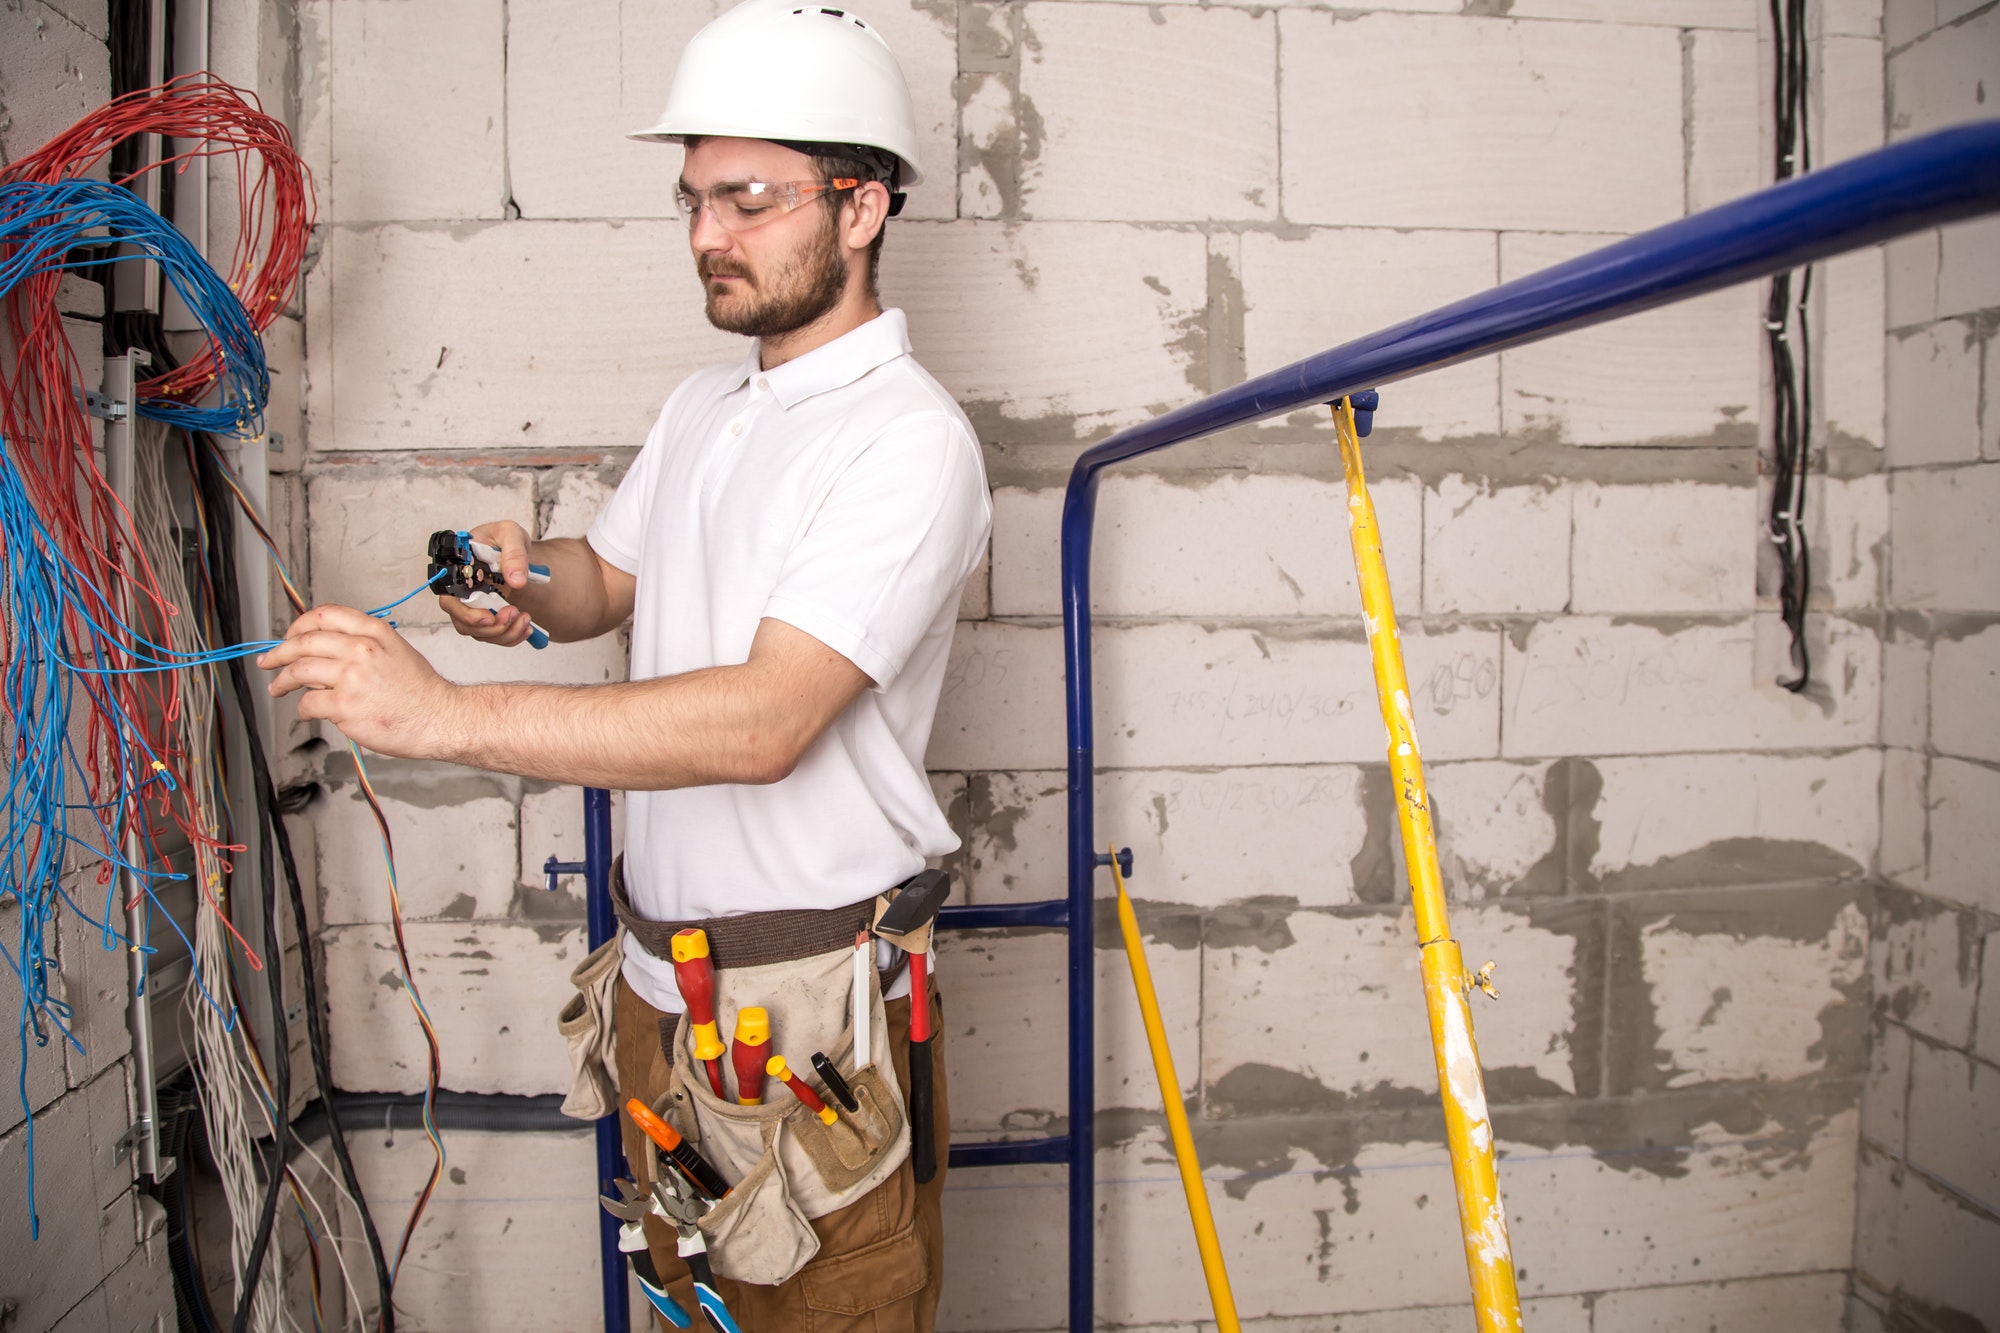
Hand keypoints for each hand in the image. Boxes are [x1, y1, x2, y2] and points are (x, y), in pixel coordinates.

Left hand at [260, 605, 456, 757]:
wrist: (439, 718)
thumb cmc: (420, 691)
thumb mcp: (395, 650)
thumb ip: (361, 644)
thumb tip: (322, 651)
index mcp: (373, 632)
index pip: (324, 615)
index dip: (299, 625)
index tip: (289, 636)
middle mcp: (361, 649)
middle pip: (303, 641)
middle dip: (278, 653)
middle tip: (269, 661)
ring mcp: (351, 677)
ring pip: (298, 671)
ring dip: (282, 681)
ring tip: (277, 688)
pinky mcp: (344, 706)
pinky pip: (308, 703)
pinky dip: (303, 708)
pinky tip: (308, 711)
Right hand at [440, 519, 539, 645]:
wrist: (512, 548)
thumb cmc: (502, 537)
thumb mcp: (509, 533)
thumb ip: (514, 553)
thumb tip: (517, 580)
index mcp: (456, 572)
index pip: (450, 601)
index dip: (466, 614)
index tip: (490, 616)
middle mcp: (460, 593)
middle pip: (463, 623)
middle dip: (490, 626)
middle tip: (514, 614)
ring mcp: (472, 607)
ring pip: (479, 633)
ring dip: (504, 633)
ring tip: (525, 619)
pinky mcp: (487, 615)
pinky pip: (493, 635)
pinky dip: (511, 636)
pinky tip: (526, 628)